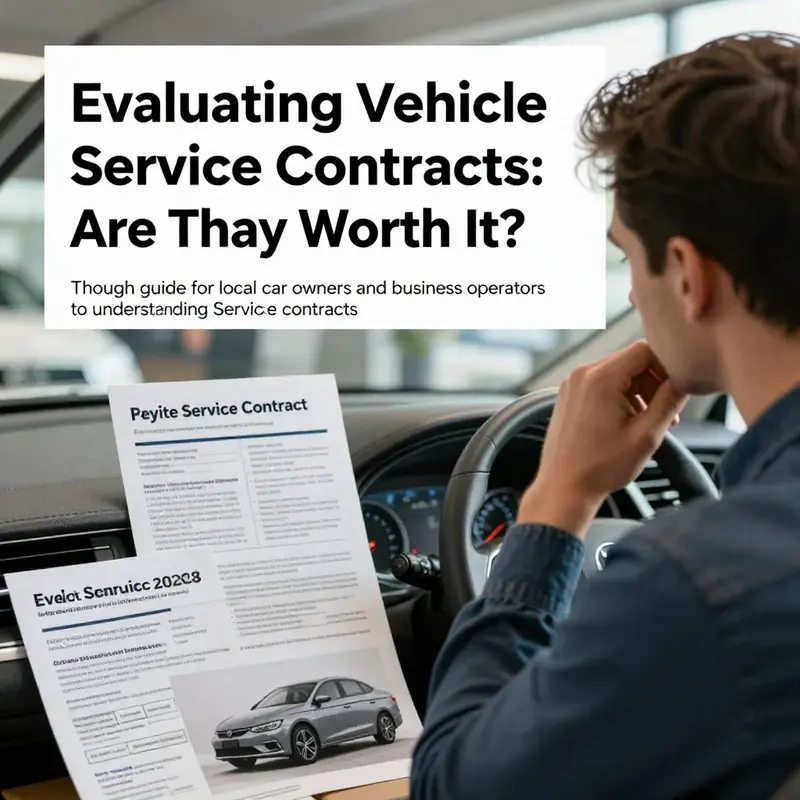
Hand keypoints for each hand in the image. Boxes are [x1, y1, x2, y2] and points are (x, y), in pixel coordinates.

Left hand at [517, 340, 687, 536]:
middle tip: (665, 413)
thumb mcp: (646, 435)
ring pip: (617, 373)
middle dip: (653, 382)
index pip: (645, 349)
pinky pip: (601, 384)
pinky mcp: (568, 396)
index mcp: (601, 378)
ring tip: (646, 422)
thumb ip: (669, 401)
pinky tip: (626, 423)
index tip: (676, 391)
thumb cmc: (601, 467)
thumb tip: (685, 380)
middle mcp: (582, 374)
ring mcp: (572, 384)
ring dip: (638, 391)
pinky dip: (619, 397)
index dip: (666, 367)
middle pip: (631, 360)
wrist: (564, 488)